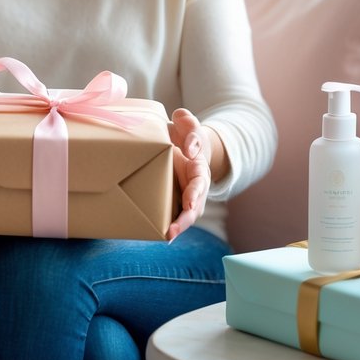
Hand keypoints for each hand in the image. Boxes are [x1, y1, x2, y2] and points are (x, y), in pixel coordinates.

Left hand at [167, 108, 211, 241]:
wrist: (185, 143)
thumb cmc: (185, 133)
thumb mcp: (188, 123)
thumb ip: (189, 126)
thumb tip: (189, 147)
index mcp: (199, 167)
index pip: (199, 182)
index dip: (194, 194)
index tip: (189, 204)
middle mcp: (196, 185)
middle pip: (195, 207)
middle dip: (185, 220)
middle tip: (172, 231)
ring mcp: (188, 195)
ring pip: (187, 215)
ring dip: (178, 227)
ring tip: (166, 236)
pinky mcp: (177, 200)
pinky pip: (174, 214)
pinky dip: (170, 225)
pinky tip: (160, 235)